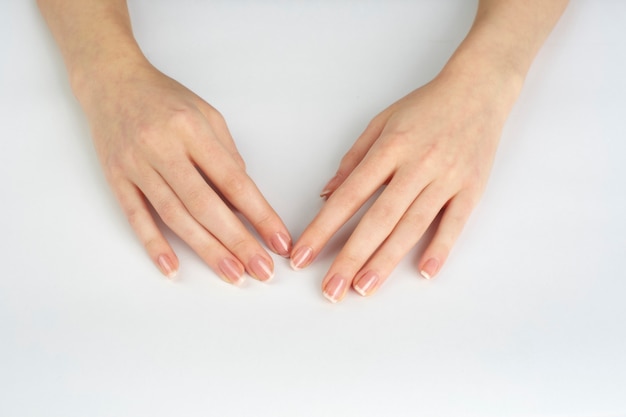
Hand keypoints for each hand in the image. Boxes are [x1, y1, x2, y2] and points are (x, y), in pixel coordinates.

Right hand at [82, 62, 290, 283]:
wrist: (111, 81)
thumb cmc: (165, 99)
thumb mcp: (207, 115)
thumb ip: (226, 157)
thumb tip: (244, 202)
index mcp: (192, 129)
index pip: (234, 181)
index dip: (260, 215)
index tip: (279, 241)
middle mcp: (163, 148)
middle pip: (205, 205)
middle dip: (238, 242)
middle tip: (262, 271)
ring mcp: (136, 164)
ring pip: (175, 215)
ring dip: (205, 249)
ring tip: (232, 274)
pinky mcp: (116, 178)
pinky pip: (136, 216)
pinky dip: (153, 244)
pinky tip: (173, 268)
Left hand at [291, 69, 515, 301]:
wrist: (479, 88)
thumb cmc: (425, 106)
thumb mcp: (381, 122)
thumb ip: (353, 160)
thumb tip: (327, 195)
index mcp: (390, 148)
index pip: (349, 196)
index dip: (323, 229)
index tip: (303, 256)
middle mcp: (417, 165)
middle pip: (378, 219)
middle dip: (351, 257)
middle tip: (331, 290)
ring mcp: (447, 178)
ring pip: (412, 226)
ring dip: (387, 261)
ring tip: (364, 288)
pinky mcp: (472, 188)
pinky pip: (455, 222)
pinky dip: (441, 248)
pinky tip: (424, 273)